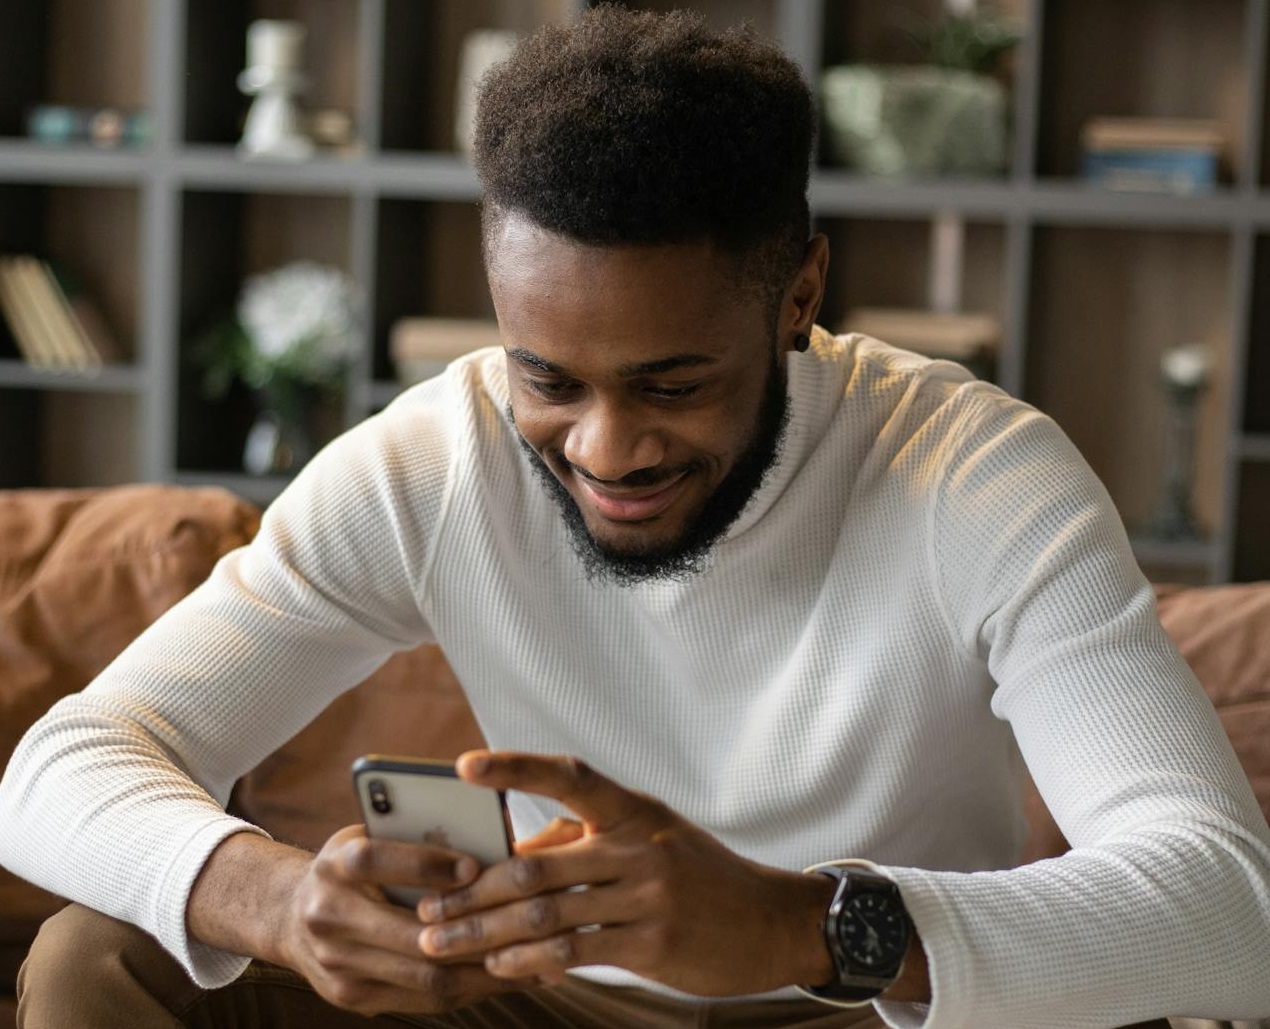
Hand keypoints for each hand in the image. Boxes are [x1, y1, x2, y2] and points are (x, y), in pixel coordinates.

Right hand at [276, 825, 537, 1015]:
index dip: (426, 864)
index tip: (475, 866)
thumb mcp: (373, 834)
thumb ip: (418, 836)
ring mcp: (338, 965)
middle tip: (526, 923)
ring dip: (483, 970)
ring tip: (534, 958)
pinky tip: (505, 974)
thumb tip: (493, 838)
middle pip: (408, 934)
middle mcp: (328, 916)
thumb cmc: (353, 864)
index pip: (375, 861)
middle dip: (474, 931)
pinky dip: (468, 988)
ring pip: (423, 976)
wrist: (290, 915)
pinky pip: (422, 999)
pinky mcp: (352, 997)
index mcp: (335, 864)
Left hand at [416, 751, 835, 996]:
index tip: (465, 766)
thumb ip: (583, 840)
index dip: (516, 767)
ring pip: (546, 914)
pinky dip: (529, 958)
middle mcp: (638, 846)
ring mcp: (646, 895)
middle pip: (535, 868)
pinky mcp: (651, 944)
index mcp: (632, 809)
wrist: (768, 922)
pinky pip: (574, 951)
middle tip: (427, 910)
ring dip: (485, 932)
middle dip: (472, 892)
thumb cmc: (696, 874)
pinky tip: (499, 964)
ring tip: (443, 943)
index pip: (569, 775)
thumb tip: (514, 854)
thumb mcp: (649, 838)